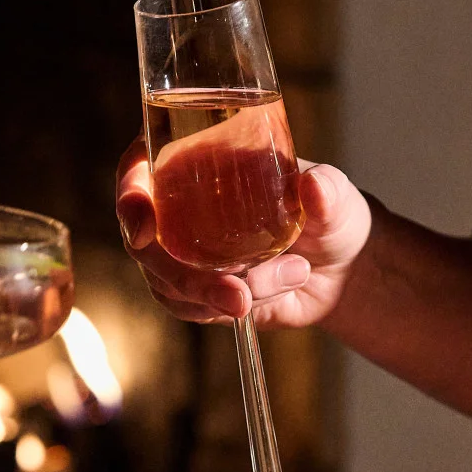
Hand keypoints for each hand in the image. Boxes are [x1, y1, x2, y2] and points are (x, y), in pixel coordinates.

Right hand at [115, 139, 373, 327]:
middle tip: (236, 293)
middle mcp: (177, 208)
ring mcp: (183, 255)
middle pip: (144, 242)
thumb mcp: (335, 195)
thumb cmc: (331, 214)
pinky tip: (278, 292)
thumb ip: (326, 189)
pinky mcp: (197, 294)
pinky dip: (232, 308)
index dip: (130, 194)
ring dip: (226, 293)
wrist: (341, 270)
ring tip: (293, 275)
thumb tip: (313, 185)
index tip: (145, 225)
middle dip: (183, 274)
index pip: (139, 170)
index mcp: (195, 162)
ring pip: (169, 284)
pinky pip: (192, 309)